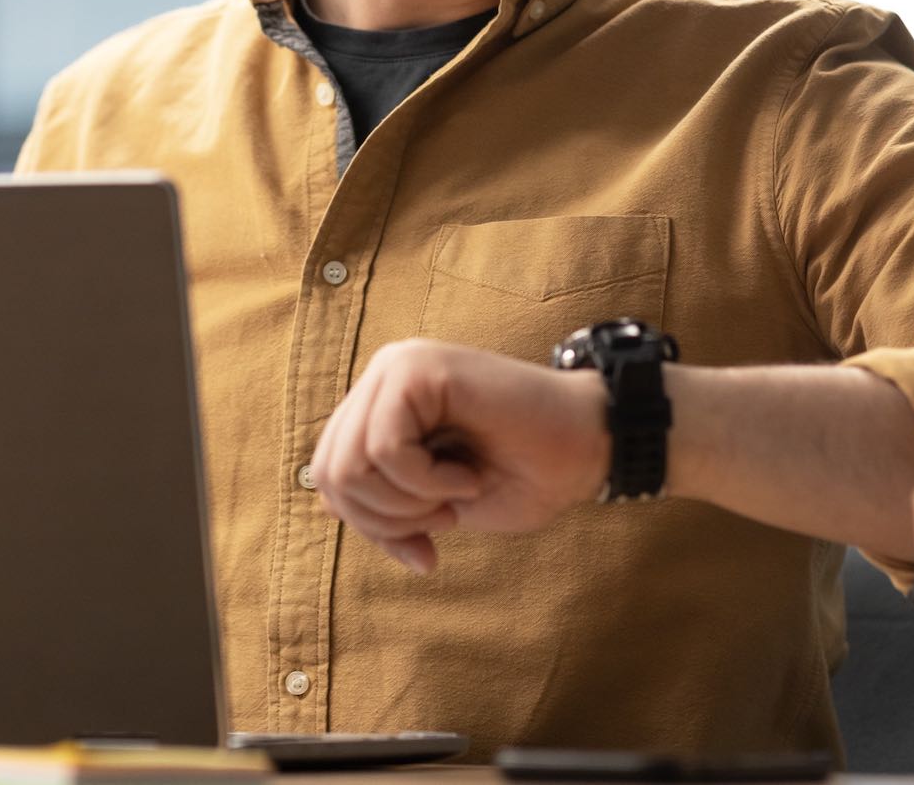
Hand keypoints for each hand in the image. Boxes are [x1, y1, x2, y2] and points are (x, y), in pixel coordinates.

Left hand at [309, 338, 609, 573]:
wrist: (588, 449)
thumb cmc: (522, 474)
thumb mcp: (436, 504)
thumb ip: (382, 500)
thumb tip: (325, 509)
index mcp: (381, 405)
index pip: (327, 475)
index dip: (368, 525)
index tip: (423, 547)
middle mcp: (382, 377)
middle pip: (329, 472)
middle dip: (384, 520)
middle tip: (443, 518)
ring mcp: (398, 366)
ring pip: (351, 463)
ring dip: (410, 503)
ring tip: (458, 492)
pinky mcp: (420, 368)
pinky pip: (386, 449)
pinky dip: (427, 483)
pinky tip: (466, 473)